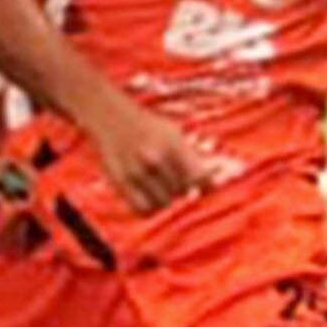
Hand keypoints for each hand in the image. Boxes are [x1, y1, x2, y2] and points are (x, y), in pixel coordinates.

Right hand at [88, 96, 234, 213]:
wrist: (111, 117)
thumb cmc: (148, 127)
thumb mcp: (174, 133)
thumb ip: (193, 157)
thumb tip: (215, 182)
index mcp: (171, 144)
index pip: (199, 177)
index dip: (206, 184)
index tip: (207, 185)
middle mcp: (154, 159)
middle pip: (182, 191)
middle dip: (184, 188)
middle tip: (177, 179)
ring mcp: (135, 172)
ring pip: (164, 204)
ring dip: (167, 199)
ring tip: (163, 187)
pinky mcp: (120, 182)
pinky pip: (142, 209)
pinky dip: (150, 208)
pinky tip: (151, 198)